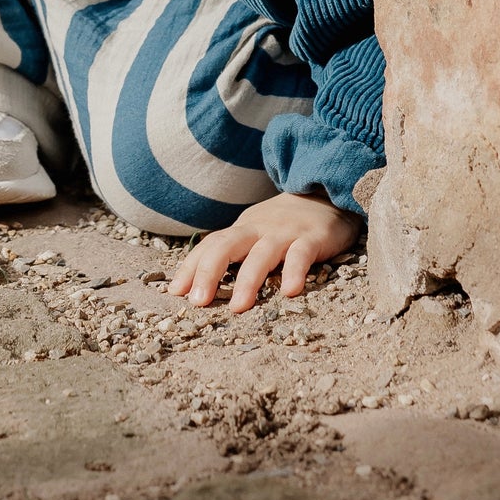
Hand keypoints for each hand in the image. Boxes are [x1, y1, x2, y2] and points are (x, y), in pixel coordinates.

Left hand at [169, 191, 360, 313]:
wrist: (326, 192)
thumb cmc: (285, 223)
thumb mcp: (255, 232)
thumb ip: (235, 252)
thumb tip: (201, 283)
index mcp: (242, 229)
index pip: (210, 245)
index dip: (191, 267)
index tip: (174, 292)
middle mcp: (259, 228)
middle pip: (226, 245)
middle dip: (208, 272)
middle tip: (196, 302)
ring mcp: (285, 232)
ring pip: (261, 253)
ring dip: (248, 280)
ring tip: (238, 308)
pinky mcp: (313, 237)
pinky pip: (302, 254)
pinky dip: (295, 271)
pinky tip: (290, 292)